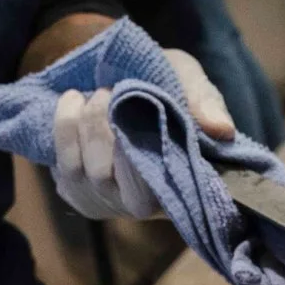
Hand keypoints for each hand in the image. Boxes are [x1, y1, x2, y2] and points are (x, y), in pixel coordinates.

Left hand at [49, 49, 234, 220]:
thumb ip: (204, 101)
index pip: (152, 193)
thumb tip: (222, 129)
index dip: (132, 156)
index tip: (128, 107)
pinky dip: (62, 132)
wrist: (127, 81)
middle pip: (105, 179)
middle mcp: (140, 204)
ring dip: (78, 126)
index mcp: (177, 185)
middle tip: (105, 92)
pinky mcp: (79, 194)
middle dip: (98, 131)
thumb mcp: (187, 80)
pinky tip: (72, 105)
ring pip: (79, 173)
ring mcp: (107, 202)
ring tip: (88, 95)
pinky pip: (62, 172)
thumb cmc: (166, 85)